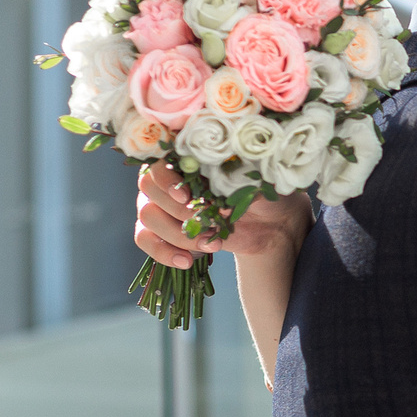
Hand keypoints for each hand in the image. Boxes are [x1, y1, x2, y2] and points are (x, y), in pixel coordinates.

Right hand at [134, 162, 310, 267]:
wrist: (270, 223)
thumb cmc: (263, 192)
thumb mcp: (259, 181)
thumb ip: (238, 181)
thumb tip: (220, 192)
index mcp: (188, 155)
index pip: (158, 159)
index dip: (166, 179)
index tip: (187, 197)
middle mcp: (167, 176)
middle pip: (148, 189)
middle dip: (179, 212)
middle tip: (209, 223)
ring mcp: (161, 203)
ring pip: (148, 217)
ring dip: (178, 235)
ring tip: (211, 244)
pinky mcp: (163, 229)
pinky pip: (146, 239)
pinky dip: (163, 252)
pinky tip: (186, 261)